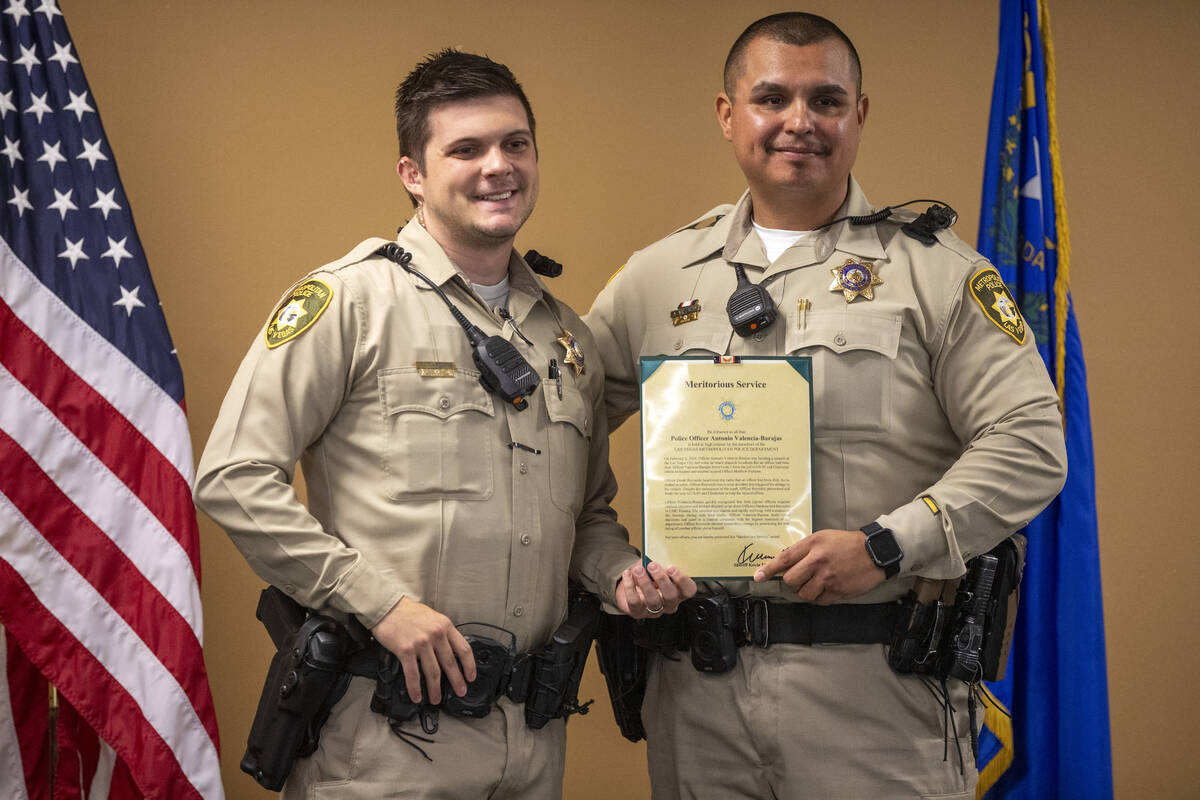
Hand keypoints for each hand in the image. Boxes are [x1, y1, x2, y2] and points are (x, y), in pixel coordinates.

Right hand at [370, 596, 475, 704]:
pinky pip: (413, 674)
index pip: (464, 649)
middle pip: (450, 663)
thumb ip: (443, 632)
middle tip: (460, 691)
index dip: (469, 666)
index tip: (471, 677)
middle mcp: (436, 634)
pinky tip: (417, 696)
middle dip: (457, 681)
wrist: (387, 606)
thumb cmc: (408, 612)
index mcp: (445, 626)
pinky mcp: (405, 650)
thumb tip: (450, 651)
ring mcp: (421, 643)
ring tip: (436, 698)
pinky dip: (415, 688)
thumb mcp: (433, 617)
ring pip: (433, 672)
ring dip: (435, 689)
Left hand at [616, 562, 697, 618]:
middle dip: (662, 579)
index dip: (682, 580)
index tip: (672, 567)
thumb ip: (661, 562)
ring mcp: (654, 610)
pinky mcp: (638, 612)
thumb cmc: (649, 576)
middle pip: (671, 596)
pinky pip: (634, 602)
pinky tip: (628, 574)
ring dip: (645, 583)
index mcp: (679, 592)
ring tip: (638, 569)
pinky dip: (630, 587)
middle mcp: (669, 603)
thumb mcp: (658, 567)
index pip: (689, 590)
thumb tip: (658, 553)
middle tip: (653, 565)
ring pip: (653, 600)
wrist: (632, 588)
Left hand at [752, 529, 884, 604]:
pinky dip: (820, 598)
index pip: (785, 558)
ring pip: (804, 594)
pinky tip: (827, 588)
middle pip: (791, 580)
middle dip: (792, 583)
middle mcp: (818, 560)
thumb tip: (785, 562)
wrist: (875, 552)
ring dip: (806, 591)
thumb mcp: (823, 538)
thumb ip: (804, 549)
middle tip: (799, 579)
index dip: (769, 569)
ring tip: (815, 583)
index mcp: (813, 544)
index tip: (758, 576)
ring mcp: (828, 577)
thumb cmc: (848, 544)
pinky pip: (819, 601)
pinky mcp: (838, 591)